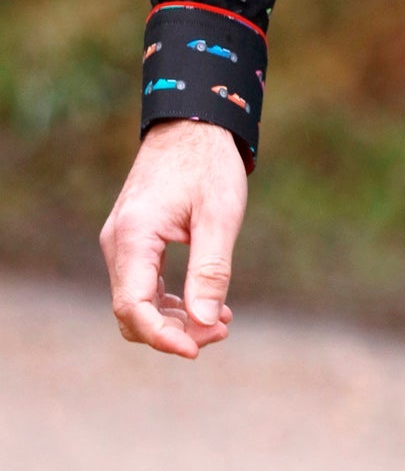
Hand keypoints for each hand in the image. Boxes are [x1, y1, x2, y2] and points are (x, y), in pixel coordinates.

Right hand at [99, 118, 247, 358]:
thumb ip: (210, 271)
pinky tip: (207, 304)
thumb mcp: (219, 216)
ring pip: (137, 301)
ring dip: (175, 319)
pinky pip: (143, 284)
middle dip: (174, 331)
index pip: (133, 308)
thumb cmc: (209, 163)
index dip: (163, 337)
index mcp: (133, 236)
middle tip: (221, 331)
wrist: (194, 122)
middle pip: (132, 312)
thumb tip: (204, 324)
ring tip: (221, 322)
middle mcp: (117, 242)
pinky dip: (171, 300)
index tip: (198, 348)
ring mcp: (122, 241)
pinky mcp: (133, 239)